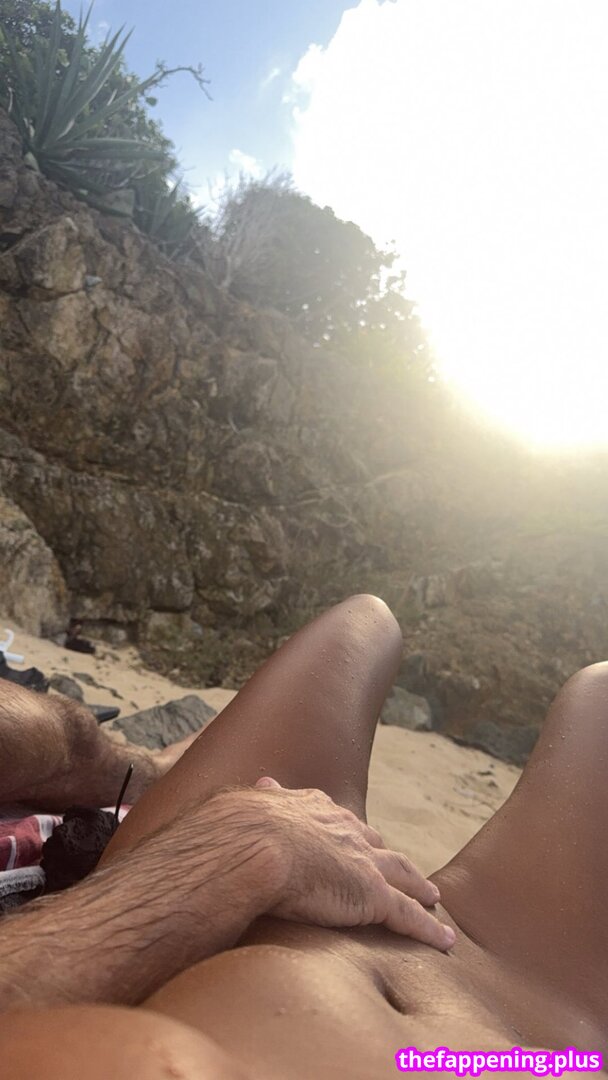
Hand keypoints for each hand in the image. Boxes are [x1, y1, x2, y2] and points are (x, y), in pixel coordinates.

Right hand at [251, 777, 455, 951]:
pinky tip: (443, 939)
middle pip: (377, 846)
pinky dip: (427, 928)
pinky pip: (408, 916)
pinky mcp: (374, 896)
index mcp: (315, 809)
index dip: (352, 836)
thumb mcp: (249, 804)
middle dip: (389, 859)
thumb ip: (260, 799)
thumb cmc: (238, 829)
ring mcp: (363, 862)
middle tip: (402, 871)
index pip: (341, 824)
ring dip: (418, 887)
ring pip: (402, 876)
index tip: (359, 842)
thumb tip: (262, 783)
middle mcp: (345, 830)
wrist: (253, 843)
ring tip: (431, 898)